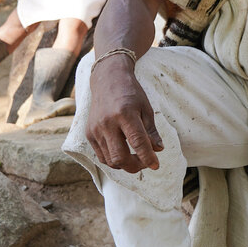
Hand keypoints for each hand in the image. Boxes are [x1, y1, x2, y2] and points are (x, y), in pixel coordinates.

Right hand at [86, 55, 163, 172]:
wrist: (107, 80)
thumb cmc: (131, 93)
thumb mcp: (146, 108)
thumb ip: (151, 131)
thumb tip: (158, 150)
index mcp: (125, 114)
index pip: (137, 142)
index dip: (148, 157)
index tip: (156, 165)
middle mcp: (107, 123)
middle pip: (120, 158)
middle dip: (135, 166)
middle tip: (145, 163)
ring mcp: (96, 129)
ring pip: (110, 160)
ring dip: (125, 165)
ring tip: (135, 158)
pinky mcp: (89, 133)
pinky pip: (101, 156)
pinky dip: (113, 160)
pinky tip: (123, 153)